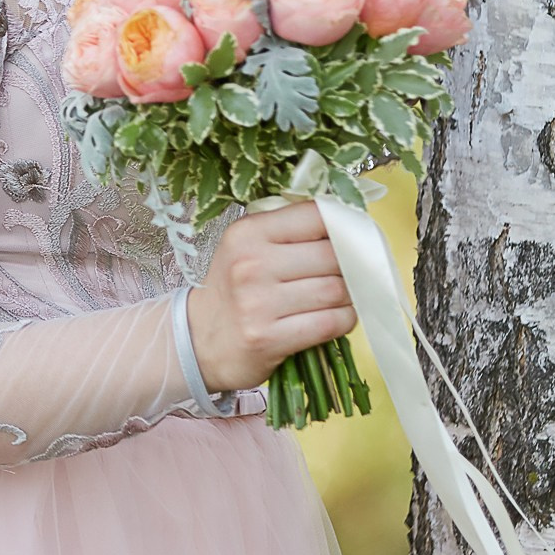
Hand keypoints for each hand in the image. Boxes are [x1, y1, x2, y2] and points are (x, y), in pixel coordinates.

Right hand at [186, 203, 356, 392]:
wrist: (198, 339)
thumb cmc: (232, 289)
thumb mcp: (247, 247)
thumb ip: (289, 231)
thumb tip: (348, 224)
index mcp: (248, 232)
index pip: (315, 215)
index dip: (345, 224)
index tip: (355, 235)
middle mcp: (251, 264)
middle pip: (332, 255)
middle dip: (353, 264)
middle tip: (356, 271)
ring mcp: (258, 303)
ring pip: (336, 290)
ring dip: (351, 295)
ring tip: (344, 296)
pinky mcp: (269, 338)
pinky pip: (330, 323)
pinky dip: (344, 320)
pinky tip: (336, 317)